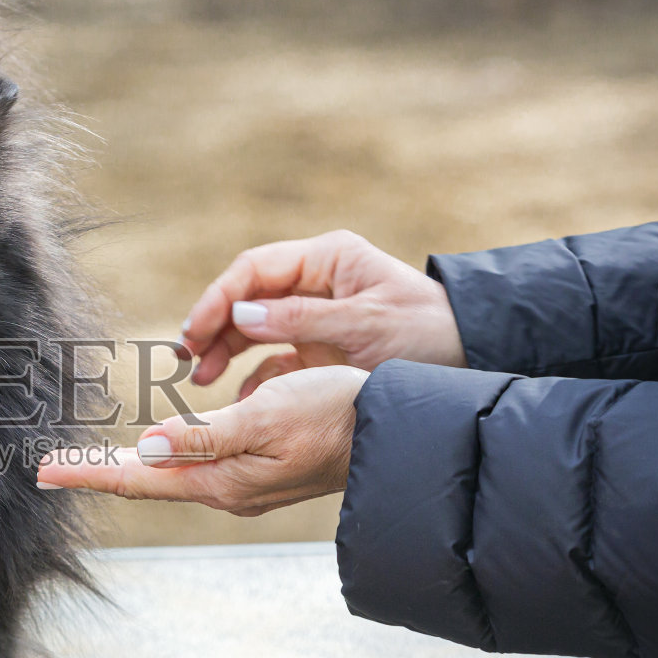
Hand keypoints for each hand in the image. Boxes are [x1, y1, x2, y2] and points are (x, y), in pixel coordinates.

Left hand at [36, 366, 365, 514]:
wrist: (393, 434)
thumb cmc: (333, 413)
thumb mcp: (266, 415)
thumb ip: (205, 435)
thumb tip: (147, 447)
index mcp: (220, 480)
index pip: (138, 477)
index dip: (89, 474)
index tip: (43, 474)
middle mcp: (226, 489)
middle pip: (147, 481)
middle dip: (99, 474)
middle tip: (52, 471)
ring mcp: (243, 485)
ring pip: (171, 475)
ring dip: (130, 469)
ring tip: (92, 463)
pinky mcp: (260, 472)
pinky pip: (198, 467)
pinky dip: (167, 458)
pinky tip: (160, 448)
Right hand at [179, 230, 466, 390]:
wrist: (471, 358)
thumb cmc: (426, 332)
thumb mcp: (365, 325)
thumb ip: (301, 320)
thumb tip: (241, 316)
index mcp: (326, 259)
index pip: (254, 270)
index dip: (218, 299)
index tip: (194, 331)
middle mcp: (315, 282)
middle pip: (246, 298)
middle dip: (212, 326)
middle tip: (185, 358)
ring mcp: (316, 315)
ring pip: (254, 327)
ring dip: (224, 350)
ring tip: (200, 378)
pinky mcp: (321, 348)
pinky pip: (275, 358)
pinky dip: (253, 376)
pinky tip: (235, 398)